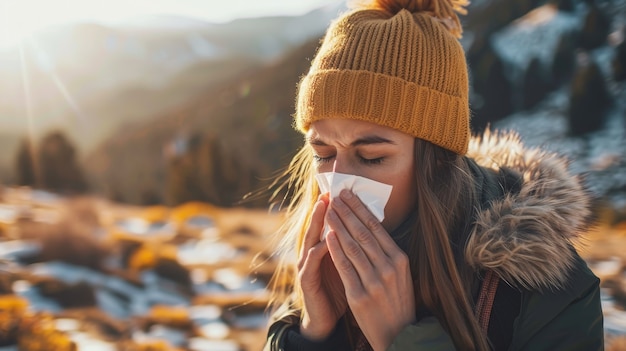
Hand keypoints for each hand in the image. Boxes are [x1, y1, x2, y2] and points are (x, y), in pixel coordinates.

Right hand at [298, 193, 346, 339]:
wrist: (326, 320)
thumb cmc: (340, 290)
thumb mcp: (349, 265)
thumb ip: (353, 247)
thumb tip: (370, 227)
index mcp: (324, 249)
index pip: (331, 223)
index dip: (338, 207)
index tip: (346, 189)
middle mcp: (312, 253)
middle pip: (319, 225)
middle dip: (326, 207)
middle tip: (333, 189)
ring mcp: (306, 266)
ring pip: (312, 239)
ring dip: (319, 222)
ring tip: (328, 206)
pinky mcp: (306, 280)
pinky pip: (311, 262)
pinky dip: (318, 250)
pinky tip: (327, 240)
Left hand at [326, 189, 415, 350]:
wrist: (398, 335)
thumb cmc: (397, 301)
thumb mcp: (401, 274)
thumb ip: (388, 252)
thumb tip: (371, 225)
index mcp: (399, 259)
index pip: (376, 228)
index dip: (360, 209)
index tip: (348, 194)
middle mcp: (388, 268)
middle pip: (363, 233)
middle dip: (347, 212)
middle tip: (335, 196)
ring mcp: (374, 282)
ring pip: (352, 247)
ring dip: (338, 225)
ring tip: (328, 210)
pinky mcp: (359, 296)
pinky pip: (345, 267)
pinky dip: (335, 250)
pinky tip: (327, 236)